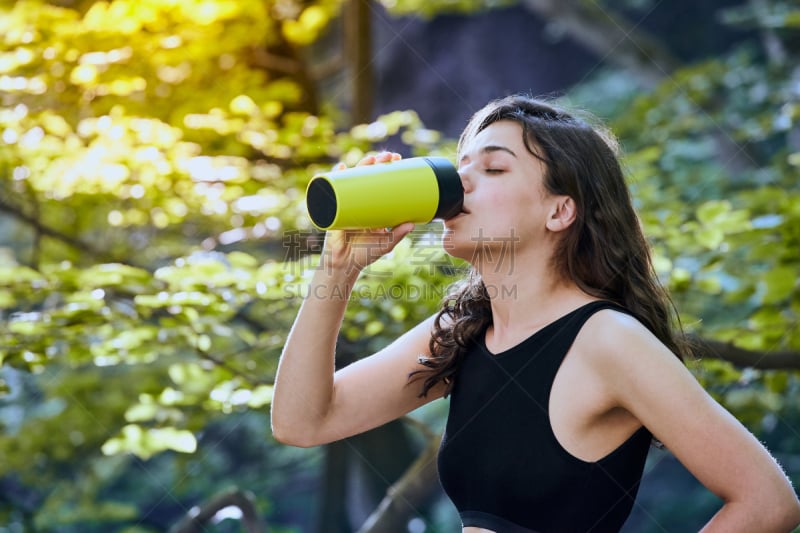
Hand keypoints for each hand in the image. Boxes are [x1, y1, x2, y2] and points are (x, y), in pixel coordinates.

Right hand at [322, 152, 414, 274]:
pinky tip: (340, 168)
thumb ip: (397, 234)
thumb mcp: (385, 244)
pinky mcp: (334, 210)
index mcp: (371, 205)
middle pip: (367, 176)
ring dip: (360, 166)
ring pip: (352, 179)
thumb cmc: (364, 254)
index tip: (398, 159)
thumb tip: (412, 224)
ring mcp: (346, 203)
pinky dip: (334, 178)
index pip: (380, 181)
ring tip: (371, 159)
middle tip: (388, 156)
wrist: (344, 265)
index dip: (388, 169)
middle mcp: (359, 201)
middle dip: (377, 162)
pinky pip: (332, 191)